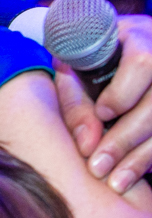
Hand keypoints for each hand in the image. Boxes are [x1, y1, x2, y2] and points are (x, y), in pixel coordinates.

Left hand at [57, 13, 151, 192]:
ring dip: (140, 157)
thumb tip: (86, 144)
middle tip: (98, 166)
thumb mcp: (74, 70)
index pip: (142, 63)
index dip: (123, 93)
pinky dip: (149, 160)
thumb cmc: (90, 61)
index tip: (103, 113)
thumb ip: (75, 101)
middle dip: (125, 138)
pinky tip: (132, 175)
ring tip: (114, 181)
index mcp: (137, 36)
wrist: (115, 54)